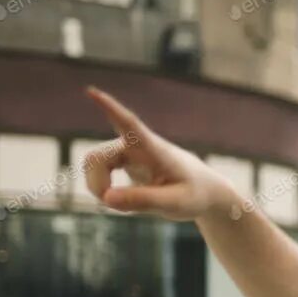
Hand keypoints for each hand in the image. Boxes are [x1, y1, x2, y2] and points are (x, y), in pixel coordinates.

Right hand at [82, 88, 241, 221]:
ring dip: (99, 186)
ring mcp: (128, 151)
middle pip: (97, 158)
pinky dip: (103, 188)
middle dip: (97, 183)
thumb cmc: (195, 195)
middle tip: (111, 204)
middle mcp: (138, 145)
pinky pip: (98, 170)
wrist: (205, 192)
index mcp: (155, 150)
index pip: (131, 126)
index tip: (92, 91)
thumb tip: (107, 197)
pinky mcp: (124, 160)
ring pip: (93, 163)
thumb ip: (144, 200)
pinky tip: (122, 200)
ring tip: (121, 205)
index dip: (111, 110)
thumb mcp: (175, 203)